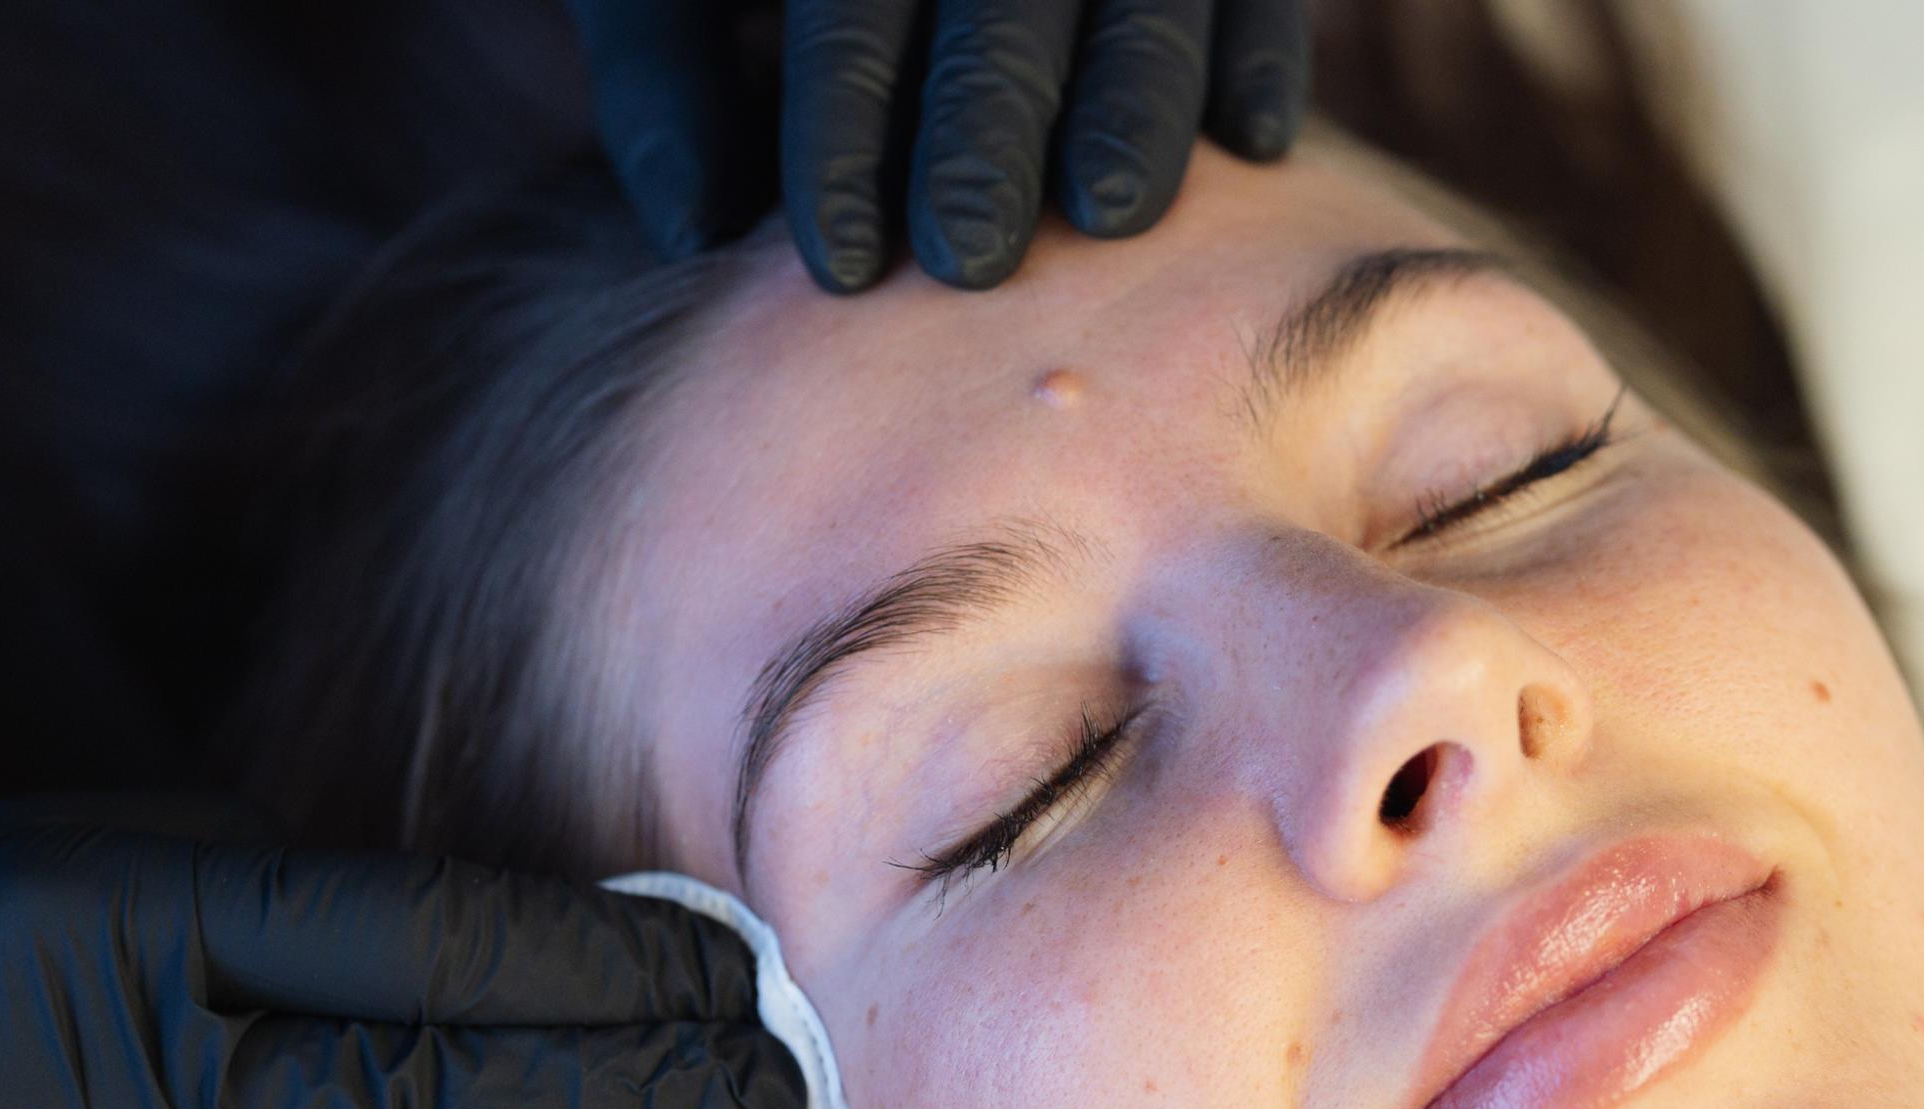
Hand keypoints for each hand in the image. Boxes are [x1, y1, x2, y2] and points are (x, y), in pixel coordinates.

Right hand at [0, 796, 808, 1108]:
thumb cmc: (36, 952)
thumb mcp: (155, 863)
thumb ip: (334, 915)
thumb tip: (577, 962)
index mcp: (155, 922)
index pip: (435, 943)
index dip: (608, 959)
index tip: (730, 970)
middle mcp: (146, 1082)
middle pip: (442, 1092)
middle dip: (643, 1096)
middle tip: (780, 1098)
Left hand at [568, 0, 1310, 290]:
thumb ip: (666, 71)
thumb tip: (693, 225)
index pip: (848, 23)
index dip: (839, 138)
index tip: (839, 267)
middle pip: (994, 19)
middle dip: (984, 136)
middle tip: (970, 259)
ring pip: (1140, 10)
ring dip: (1130, 109)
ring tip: (1110, 212)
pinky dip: (1257, 61)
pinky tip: (1254, 145)